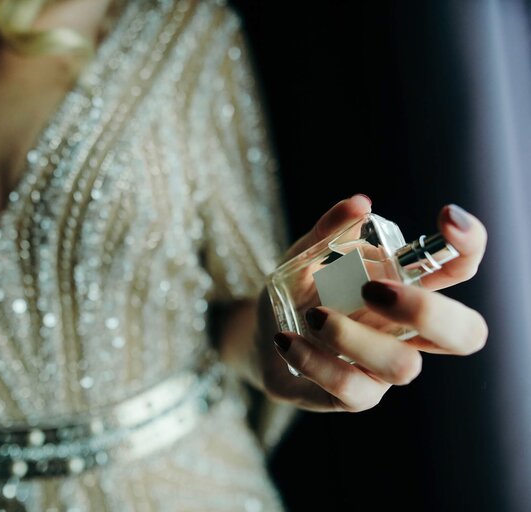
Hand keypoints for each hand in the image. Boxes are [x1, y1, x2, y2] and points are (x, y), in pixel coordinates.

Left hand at [255, 195, 487, 411]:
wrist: (261, 335)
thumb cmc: (297, 293)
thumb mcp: (305, 256)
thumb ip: (330, 231)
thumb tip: (360, 204)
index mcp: (406, 291)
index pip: (458, 271)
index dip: (467, 247)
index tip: (445, 220)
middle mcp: (405, 334)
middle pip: (465, 333)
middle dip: (427, 309)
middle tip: (372, 288)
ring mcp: (381, 370)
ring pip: (404, 367)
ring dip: (355, 337)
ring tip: (314, 315)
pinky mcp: (348, 396)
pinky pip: (351, 389)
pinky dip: (315, 360)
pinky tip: (286, 338)